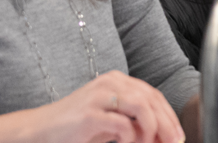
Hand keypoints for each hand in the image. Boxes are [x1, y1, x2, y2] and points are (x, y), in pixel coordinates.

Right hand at [30, 70, 184, 142]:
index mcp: (117, 81)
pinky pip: (123, 126)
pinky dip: (132, 139)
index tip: (177, 136)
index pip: (154, 95)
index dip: (170, 117)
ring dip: (151, 131)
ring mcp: (99, 97)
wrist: (39, 130)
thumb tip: (166, 135)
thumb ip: (136, 121)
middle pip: (152, 101)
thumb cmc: (77, 127)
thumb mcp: (112, 119)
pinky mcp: (89, 115)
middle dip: (167, 126)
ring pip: (143, 108)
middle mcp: (110, 83)